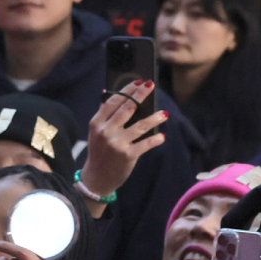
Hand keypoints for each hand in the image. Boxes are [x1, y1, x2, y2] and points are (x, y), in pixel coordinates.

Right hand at [80, 81, 167, 199]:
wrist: (97, 178)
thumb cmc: (99, 152)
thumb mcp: (96, 133)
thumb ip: (104, 115)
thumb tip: (110, 94)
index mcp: (97, 123)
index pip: (113, 101)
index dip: (126, 90)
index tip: (138, 81)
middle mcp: (106, 131)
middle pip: (127, 108)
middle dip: (141, 95)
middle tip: (151, 86)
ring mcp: (117, 143)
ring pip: (141, 125)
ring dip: (154, 118)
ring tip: (164, 114)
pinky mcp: (128, 155)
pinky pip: (146, 144)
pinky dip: (156, 139)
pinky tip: (161, 136)